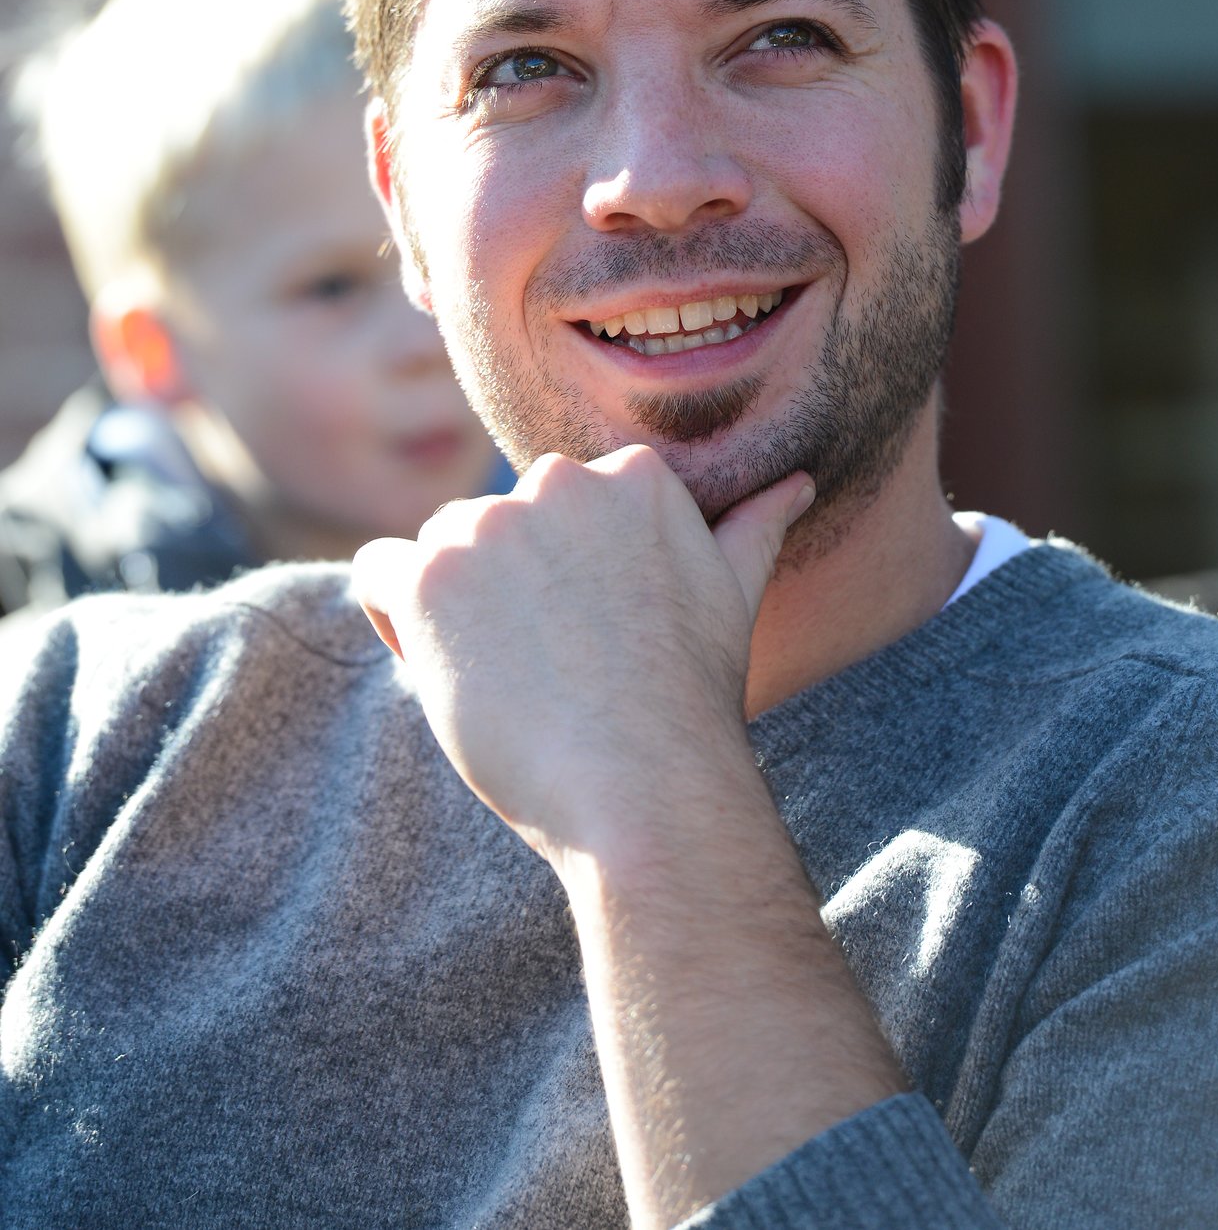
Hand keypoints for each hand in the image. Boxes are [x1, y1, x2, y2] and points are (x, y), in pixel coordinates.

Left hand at [354, 445, 813, 864]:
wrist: (643, 787)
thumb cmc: (688, 701)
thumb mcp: (731, 595)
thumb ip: (753, 525)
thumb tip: (796, 482)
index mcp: (631, 474)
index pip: (554, 508)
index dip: (558, 580)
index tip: (590, 640)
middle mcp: (557, 479)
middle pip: (492, 527)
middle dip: (502, 592)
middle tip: (552, 671)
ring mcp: (489, 523)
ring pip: (435, 553)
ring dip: (452, 613)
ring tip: (511, 682)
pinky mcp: (429, 574)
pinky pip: (375, 573)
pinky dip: (392, 620)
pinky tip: (447, 671)